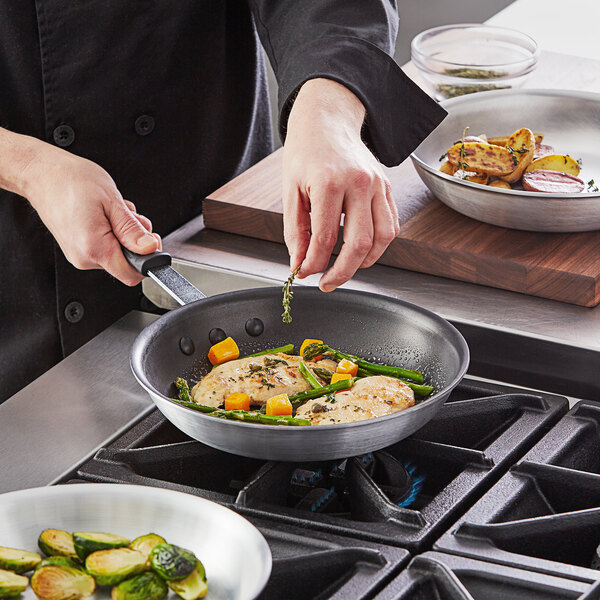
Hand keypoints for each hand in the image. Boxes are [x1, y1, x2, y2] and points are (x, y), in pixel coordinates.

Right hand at [20, 141, 159, 285]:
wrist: (41, 173)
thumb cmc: (71, 180)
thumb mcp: (111, 201)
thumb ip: (131, 229)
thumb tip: (149, 248)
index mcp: (93, 248)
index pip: (131, 274)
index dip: (147, 259)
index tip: (150, 241)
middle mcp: (84, 257)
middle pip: (125, 262)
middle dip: (135, 241)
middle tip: (129, 216)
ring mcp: (78, 255)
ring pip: (116, 253)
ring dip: (123, 234)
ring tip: (112, 211)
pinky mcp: (77, 249)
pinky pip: (104, 247)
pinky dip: (111, 233)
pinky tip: (103, 215)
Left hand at [282, 78, 398, 291]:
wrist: (328, 120)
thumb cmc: (305, 153)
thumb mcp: (291, 190)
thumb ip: (296, 231)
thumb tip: (300, 264)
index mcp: (329, 182)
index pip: (324, 238)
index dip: (314, 263)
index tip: (304, 273)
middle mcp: (359, 183)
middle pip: (359, 243)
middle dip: (342, 272)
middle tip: (326, 283)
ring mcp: (378, 185)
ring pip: (383, 238)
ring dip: (365, 262)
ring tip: (345, 269)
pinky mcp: (387, 187)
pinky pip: (391, 225)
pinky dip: (380, 245)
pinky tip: (362, 251)